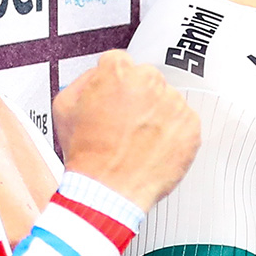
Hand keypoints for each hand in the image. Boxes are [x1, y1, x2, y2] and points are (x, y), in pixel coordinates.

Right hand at [52, 52, 200, 211]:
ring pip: (167, 101)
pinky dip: (173, 135)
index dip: (114, 86)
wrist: (107, 191)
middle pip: (147, 80)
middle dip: (138, 98)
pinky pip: (184, 123)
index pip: (121, 64)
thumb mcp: (64, 107)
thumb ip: (83, 81)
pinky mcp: (191, 126)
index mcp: (118, 71)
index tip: (115, 100)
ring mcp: (173, 103)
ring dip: (156, 116)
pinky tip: (153, 149)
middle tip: (126, 125)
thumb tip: (98, 76)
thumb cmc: (87, 155)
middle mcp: (149, 81)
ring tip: (138, 141)